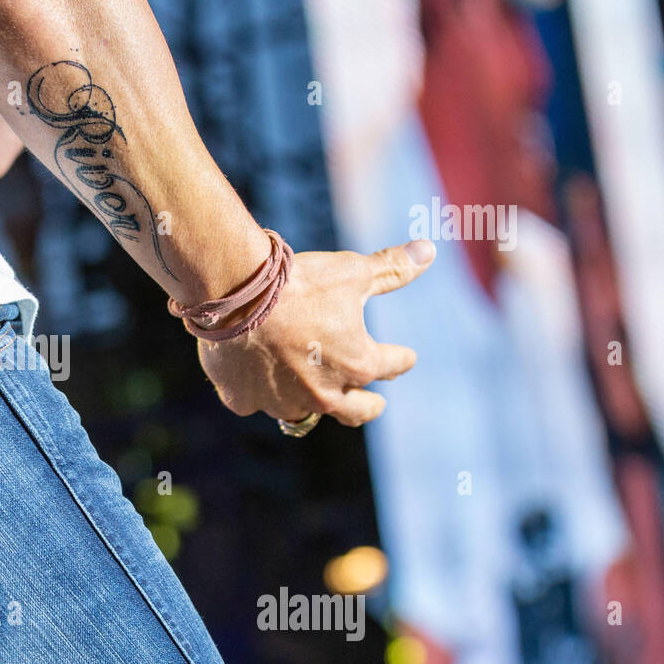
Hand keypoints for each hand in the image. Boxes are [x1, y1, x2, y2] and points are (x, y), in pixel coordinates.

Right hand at [196, 239, 435, 426]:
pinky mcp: (245, 400)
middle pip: (357, 412)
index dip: (401, 358)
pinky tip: (255, 377)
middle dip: (368, 406)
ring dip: (310, 401)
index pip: (393, 365)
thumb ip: (392, 268)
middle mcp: (324, 393)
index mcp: (358, 364)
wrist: (235, 293)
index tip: (405, 357)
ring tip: (309, 389)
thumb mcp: (352, 272)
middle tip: (374, 403)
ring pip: (305, 412)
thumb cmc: (299, 282)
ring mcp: (282, 402)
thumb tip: (429, 250)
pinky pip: (255, 403)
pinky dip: (258, 391)